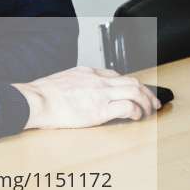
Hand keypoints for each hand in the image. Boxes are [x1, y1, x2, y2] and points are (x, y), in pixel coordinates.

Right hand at [13, 65, 161, 129]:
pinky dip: (136, 112)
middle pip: (132, 81)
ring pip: (135, 91)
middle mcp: (97, 80)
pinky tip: (136, 117)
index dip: (130, 85)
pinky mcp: (100, 111)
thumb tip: (77, 93)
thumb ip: (75, 84)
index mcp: (87, 72)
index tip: (134, 93)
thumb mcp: (61, 81)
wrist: (36, 100)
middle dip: (147, 92)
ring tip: (149, 112)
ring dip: (146, 102)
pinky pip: (127, 107)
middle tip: (153, 103)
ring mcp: (100, 94)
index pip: (116, 75)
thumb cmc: (43, 95)